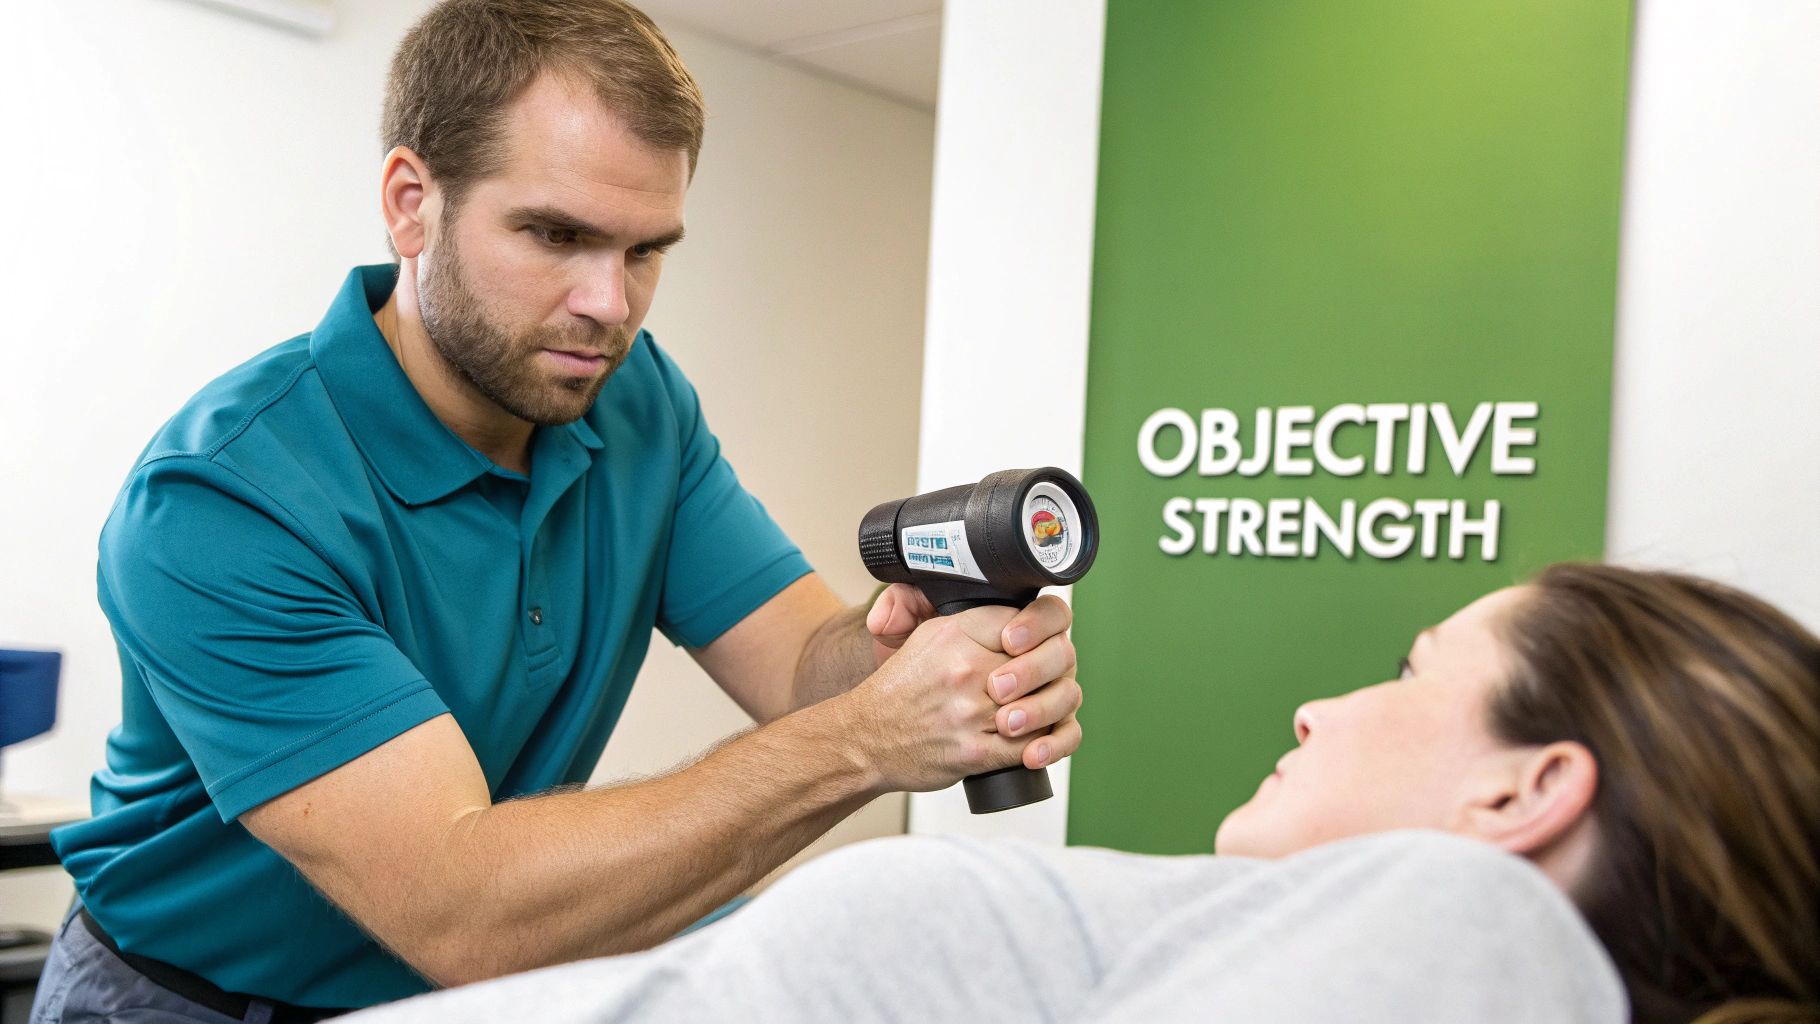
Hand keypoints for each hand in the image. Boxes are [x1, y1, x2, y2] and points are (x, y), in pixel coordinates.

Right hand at [844, 593, 1082, 789]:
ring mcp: (971, 712)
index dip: (1040, 632)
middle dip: (1051, 671)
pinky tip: (1035, 739)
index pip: (1024, 620)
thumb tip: (1019, 614)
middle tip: (1046, 678)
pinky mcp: (975, 752)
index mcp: (956, 633)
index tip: (1036, 644)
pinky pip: (1032, 745)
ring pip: (1044, 705)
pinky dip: (1042, 744)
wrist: (864, 738)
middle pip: (1043, 662)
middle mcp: (965, 669)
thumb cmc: (900, 690)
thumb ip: (972, 620)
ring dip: (1049, 709)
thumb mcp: (927, 635)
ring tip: (1039, 708)